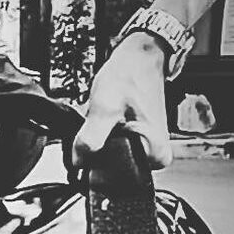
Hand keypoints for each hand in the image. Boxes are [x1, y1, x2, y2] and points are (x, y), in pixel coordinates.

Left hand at [72, 31, 172, 168]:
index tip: (93, 135)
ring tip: (107, 115)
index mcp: (155, 156)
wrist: (139, 58)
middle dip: (97, 146)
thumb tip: (78, 162)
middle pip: (110, 166)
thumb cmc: (130, 77)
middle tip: (102, 119)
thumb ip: (90, 139)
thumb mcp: (104, 108)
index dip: (94, 158)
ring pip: (109, 155)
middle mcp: (155, 158)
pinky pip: (113, 146)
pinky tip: (108, 117)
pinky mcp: (140, 142)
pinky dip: (104, 134)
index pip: (113, 174)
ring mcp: (148, 150)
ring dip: (99, 139)